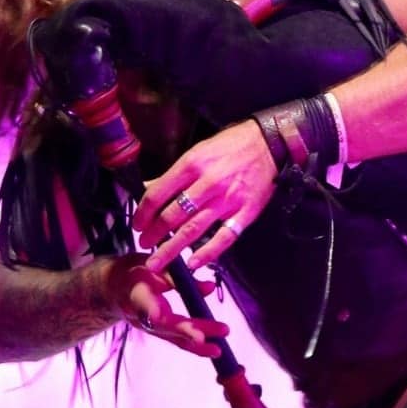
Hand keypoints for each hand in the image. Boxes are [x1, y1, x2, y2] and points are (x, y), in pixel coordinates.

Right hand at [110, 260, 229, 358]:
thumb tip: (209, 287)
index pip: (146, 304)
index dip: (154, 311)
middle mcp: (140, 314)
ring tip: (218, 350)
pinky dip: (193, 345)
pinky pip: (175, 340)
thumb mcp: (152, 264)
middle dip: (189, 330)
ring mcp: (147, 326)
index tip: (161, 316)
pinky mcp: (155, 331)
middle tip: (212, 333)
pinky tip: (212, 349)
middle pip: (165, 325)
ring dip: (196, 345)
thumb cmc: (132, 271)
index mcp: (136, 292)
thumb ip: (179, 277)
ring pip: (172, 338)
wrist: (111, 289)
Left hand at [134, 121, 276, 272]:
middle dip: (154, 234)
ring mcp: (227, 200)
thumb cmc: (231, 146)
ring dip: (172, 249)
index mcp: (192, 165)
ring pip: (193, 229)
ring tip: (157, 262)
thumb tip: (149, 188)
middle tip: (145, 245)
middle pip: (172, 216)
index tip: (137, 225)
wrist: (268, 144)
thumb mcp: (197, 152)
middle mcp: (207, 184)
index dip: (143, 213)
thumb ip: (174, 175)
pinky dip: (208, 252)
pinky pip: (224, 237)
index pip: (158, 194)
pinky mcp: (245, 213)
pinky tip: (194, 263)